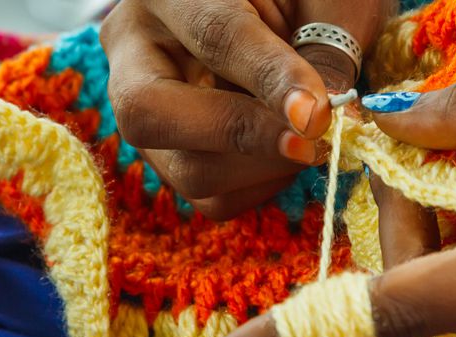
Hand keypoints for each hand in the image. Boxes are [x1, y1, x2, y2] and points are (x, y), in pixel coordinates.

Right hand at [100, 0, 394, 219]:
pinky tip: (287, 150)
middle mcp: (133, 51)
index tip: (315, 114)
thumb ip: (322, 47)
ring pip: (183, 168)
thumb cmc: (301, 3)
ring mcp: (141, 112)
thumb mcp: (320, 3)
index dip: (268, 79)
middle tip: (309, 141)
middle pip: (149, 113)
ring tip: (309, 139)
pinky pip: (210, 197)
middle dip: (241, 136)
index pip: (213, 37)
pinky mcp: (167, 158)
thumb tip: (316, 120)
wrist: (275, 20)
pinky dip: (261, 185)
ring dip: (262, 167)